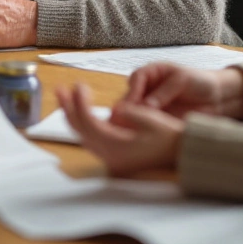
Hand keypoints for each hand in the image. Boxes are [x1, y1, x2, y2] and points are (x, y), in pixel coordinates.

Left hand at [57, 84, 182, 176]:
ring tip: (64, 96)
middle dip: (68, 108)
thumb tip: (115, 109)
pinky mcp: (113, 157)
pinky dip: (82, 123)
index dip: (80, 103)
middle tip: (59, 88)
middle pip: (80, 131)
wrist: (182, 153)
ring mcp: (110, 159)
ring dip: (72, 115)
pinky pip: (90, 139)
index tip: (79, 84)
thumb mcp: (153, 121)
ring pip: (82, 136)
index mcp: (118, 148)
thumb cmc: (170, 136)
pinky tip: (79, 110)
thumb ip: (132, 113)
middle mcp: (110, 156)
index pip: (89, 123)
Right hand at [123, 63, 242, 119]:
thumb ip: (164, 92)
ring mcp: (151, 104)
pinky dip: (142, 127)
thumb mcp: (182, 80)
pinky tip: (143, 134)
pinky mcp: (157, 118)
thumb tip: (146, 106)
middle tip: (128, 119)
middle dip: (128, 107)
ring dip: (133, 119)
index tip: (133, 104)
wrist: (217, 97)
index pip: (136, 78)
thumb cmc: (200, 82)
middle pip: (131, 96)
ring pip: (135, 111)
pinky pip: (146, 122)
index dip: (133, 90)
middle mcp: (148, 87)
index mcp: (152, 72)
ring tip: (133, 128)